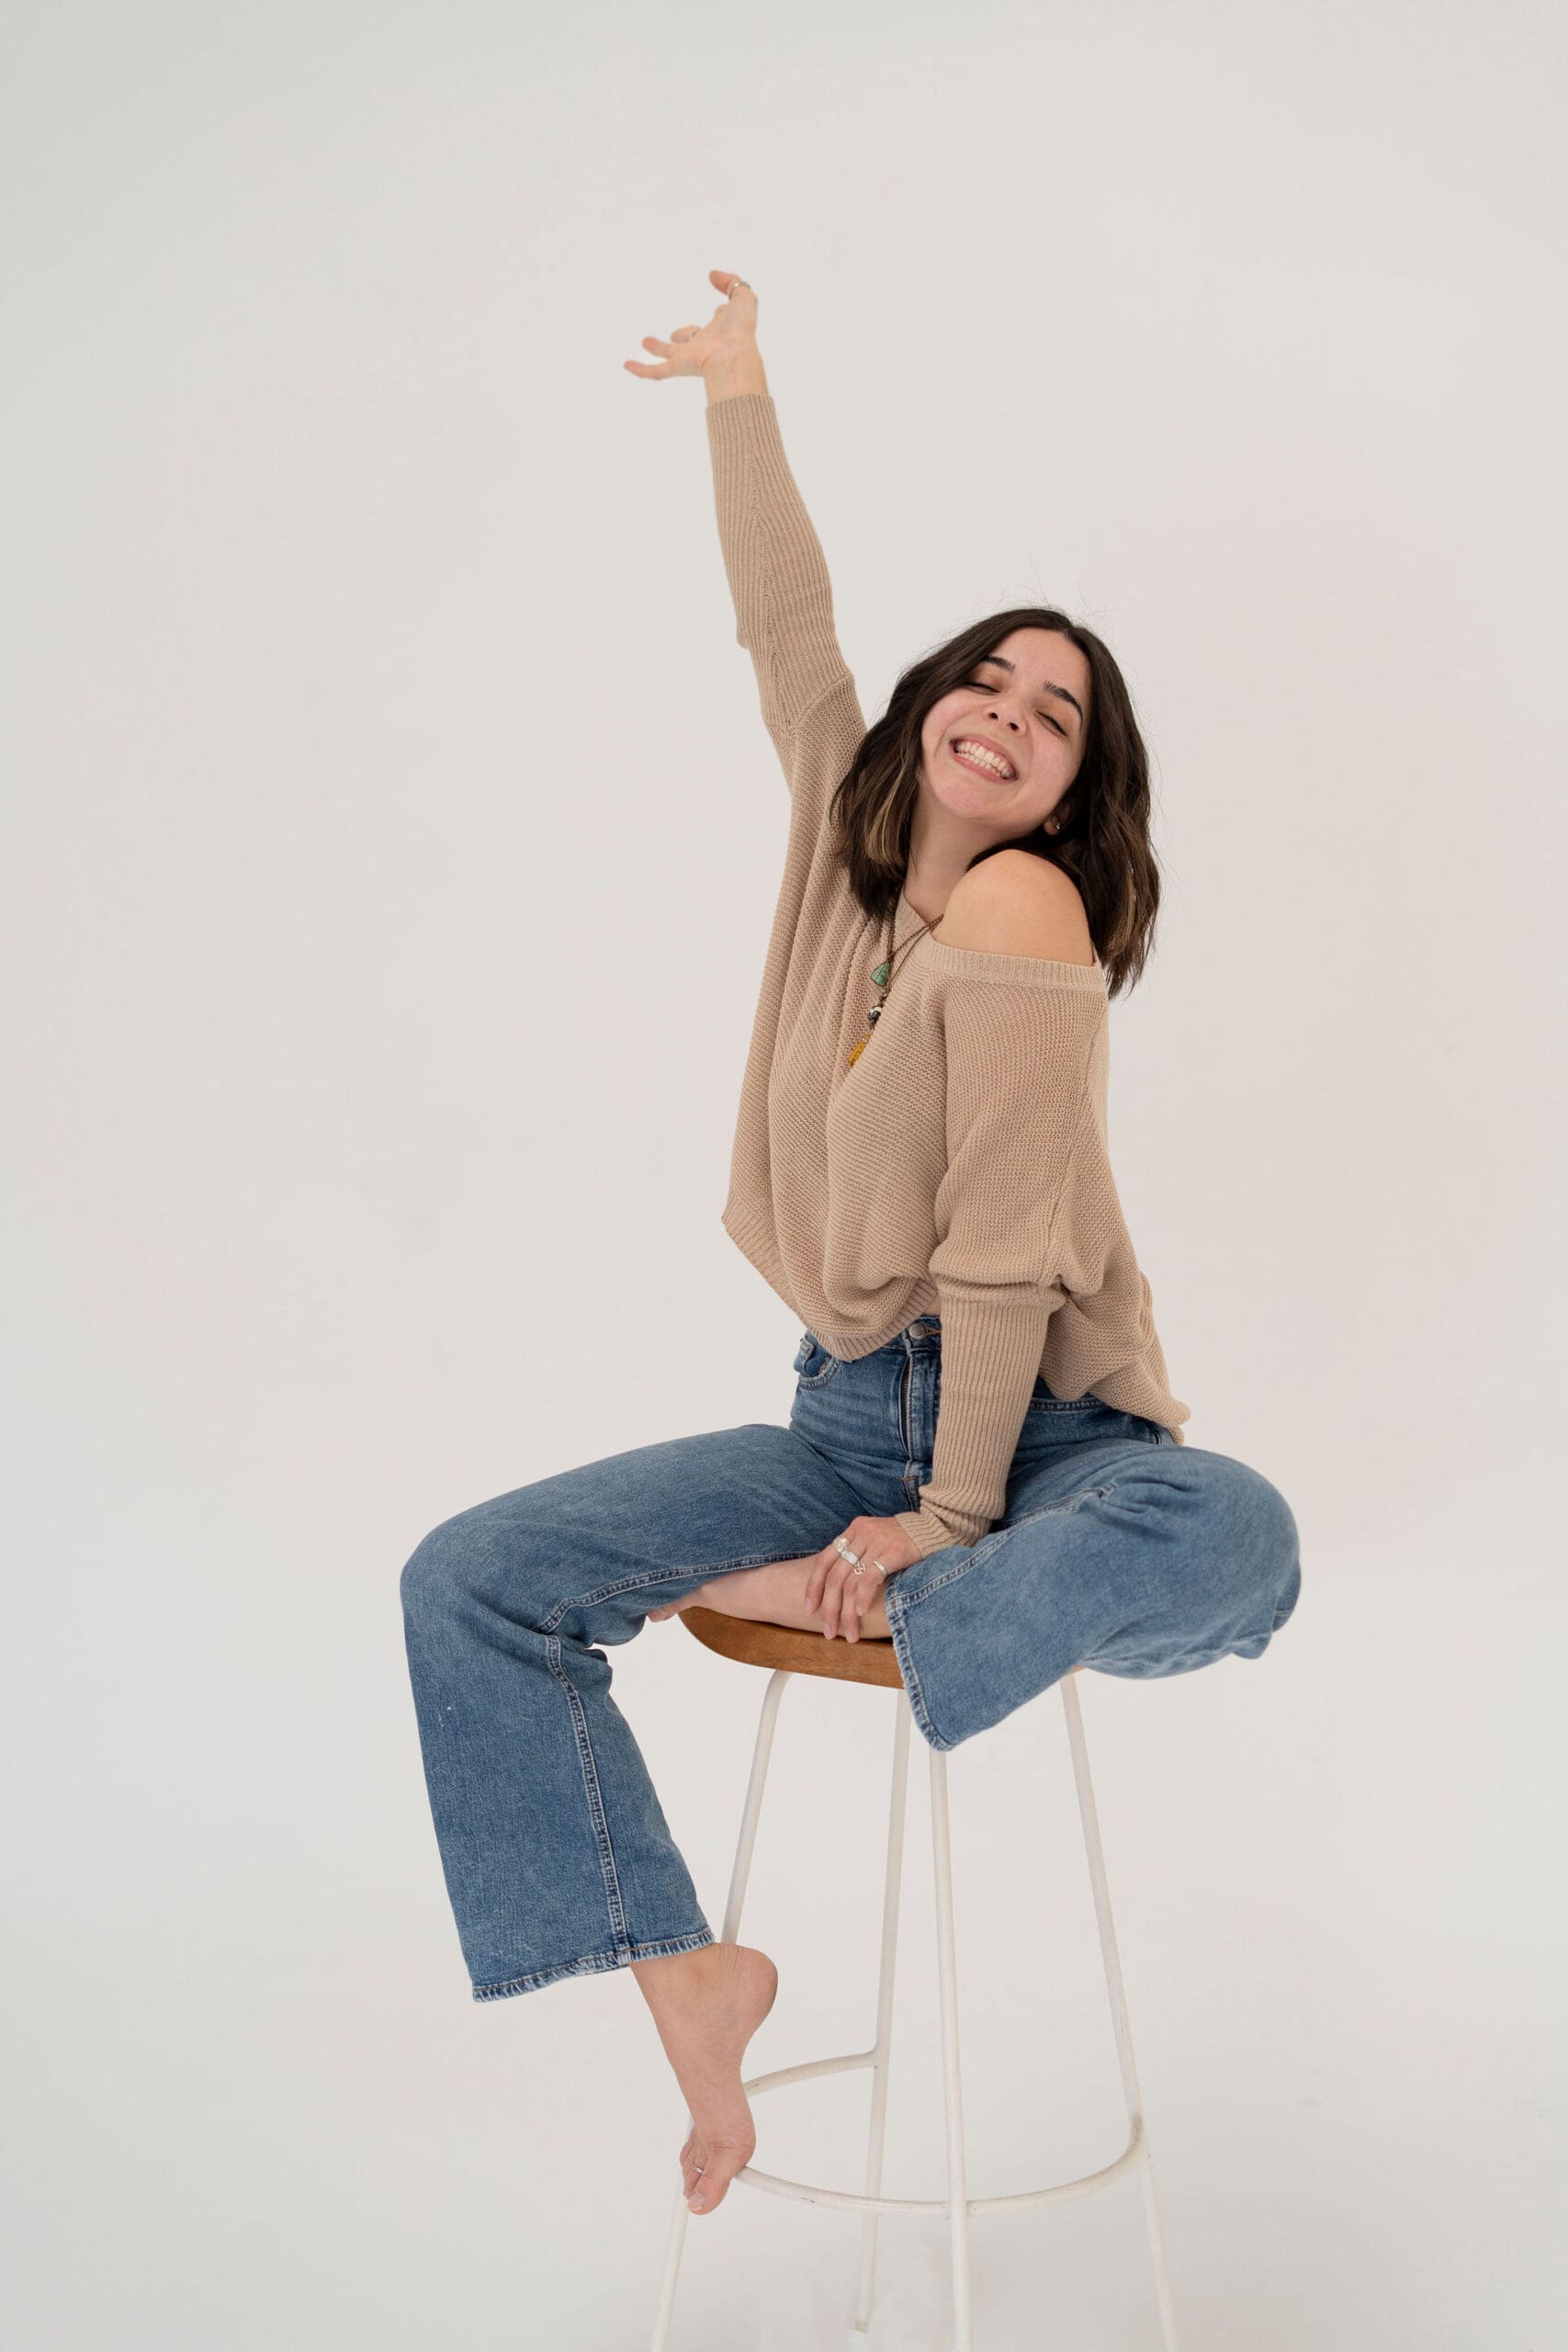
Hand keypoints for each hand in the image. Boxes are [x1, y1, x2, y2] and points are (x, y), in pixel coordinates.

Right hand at [623, 267, 761, 383]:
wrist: (732, 357)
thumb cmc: (740, 329)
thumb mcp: (743, 297)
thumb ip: (731, 281)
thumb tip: (712, 275)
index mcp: (721, 329)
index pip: (717, 320)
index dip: (721, 312)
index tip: (720, 308)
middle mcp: (705, 344)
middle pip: (690, 338)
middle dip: (683, 334)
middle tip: (674, 335)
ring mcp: (690, 357)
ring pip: (670, 353)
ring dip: (658, 348)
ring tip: (645, 342)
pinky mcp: (679, 367)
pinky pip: (656, 371)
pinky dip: (641, 369)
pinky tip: (628, 365)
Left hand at [807, 1516, 922, 1641]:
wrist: (935, 1528)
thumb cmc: (903, 1541)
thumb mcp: (874, 1542)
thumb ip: (857, 1556)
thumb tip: (837, 1590)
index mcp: (852, 1531)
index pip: (823, 1561)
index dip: (813, 1587)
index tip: (810, 1610)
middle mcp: (861, 1534)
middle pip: (834, 1576)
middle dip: (829, 1608)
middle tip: (829, 1631)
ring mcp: (876, 1541)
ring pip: (851, 1582)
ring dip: (847, 1613)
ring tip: (850, 1634)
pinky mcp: (893, 1551)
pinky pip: (870, 1578)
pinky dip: (862, 1598)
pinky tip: (861, 1613)